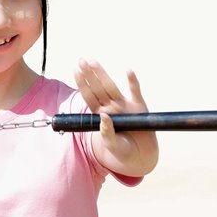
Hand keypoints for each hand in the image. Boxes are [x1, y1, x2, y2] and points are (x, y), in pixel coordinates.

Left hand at [73, 59, 156, 175]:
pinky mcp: (139, 107)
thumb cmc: (123, 151)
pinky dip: (132, 81)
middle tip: (81, 60)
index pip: (89, 97)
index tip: (76, 70)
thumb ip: (107, 133)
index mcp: (101, 115)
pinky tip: (128, 70)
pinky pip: (135, 91)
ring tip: (93, 61)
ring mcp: (124, 105)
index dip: (82, 84)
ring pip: (111, 87)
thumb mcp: (112, 145)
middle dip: (89, 74)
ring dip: (103, 74)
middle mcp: (111, 107)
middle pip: (97, 88)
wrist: (141, 156)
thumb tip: (103, 116)